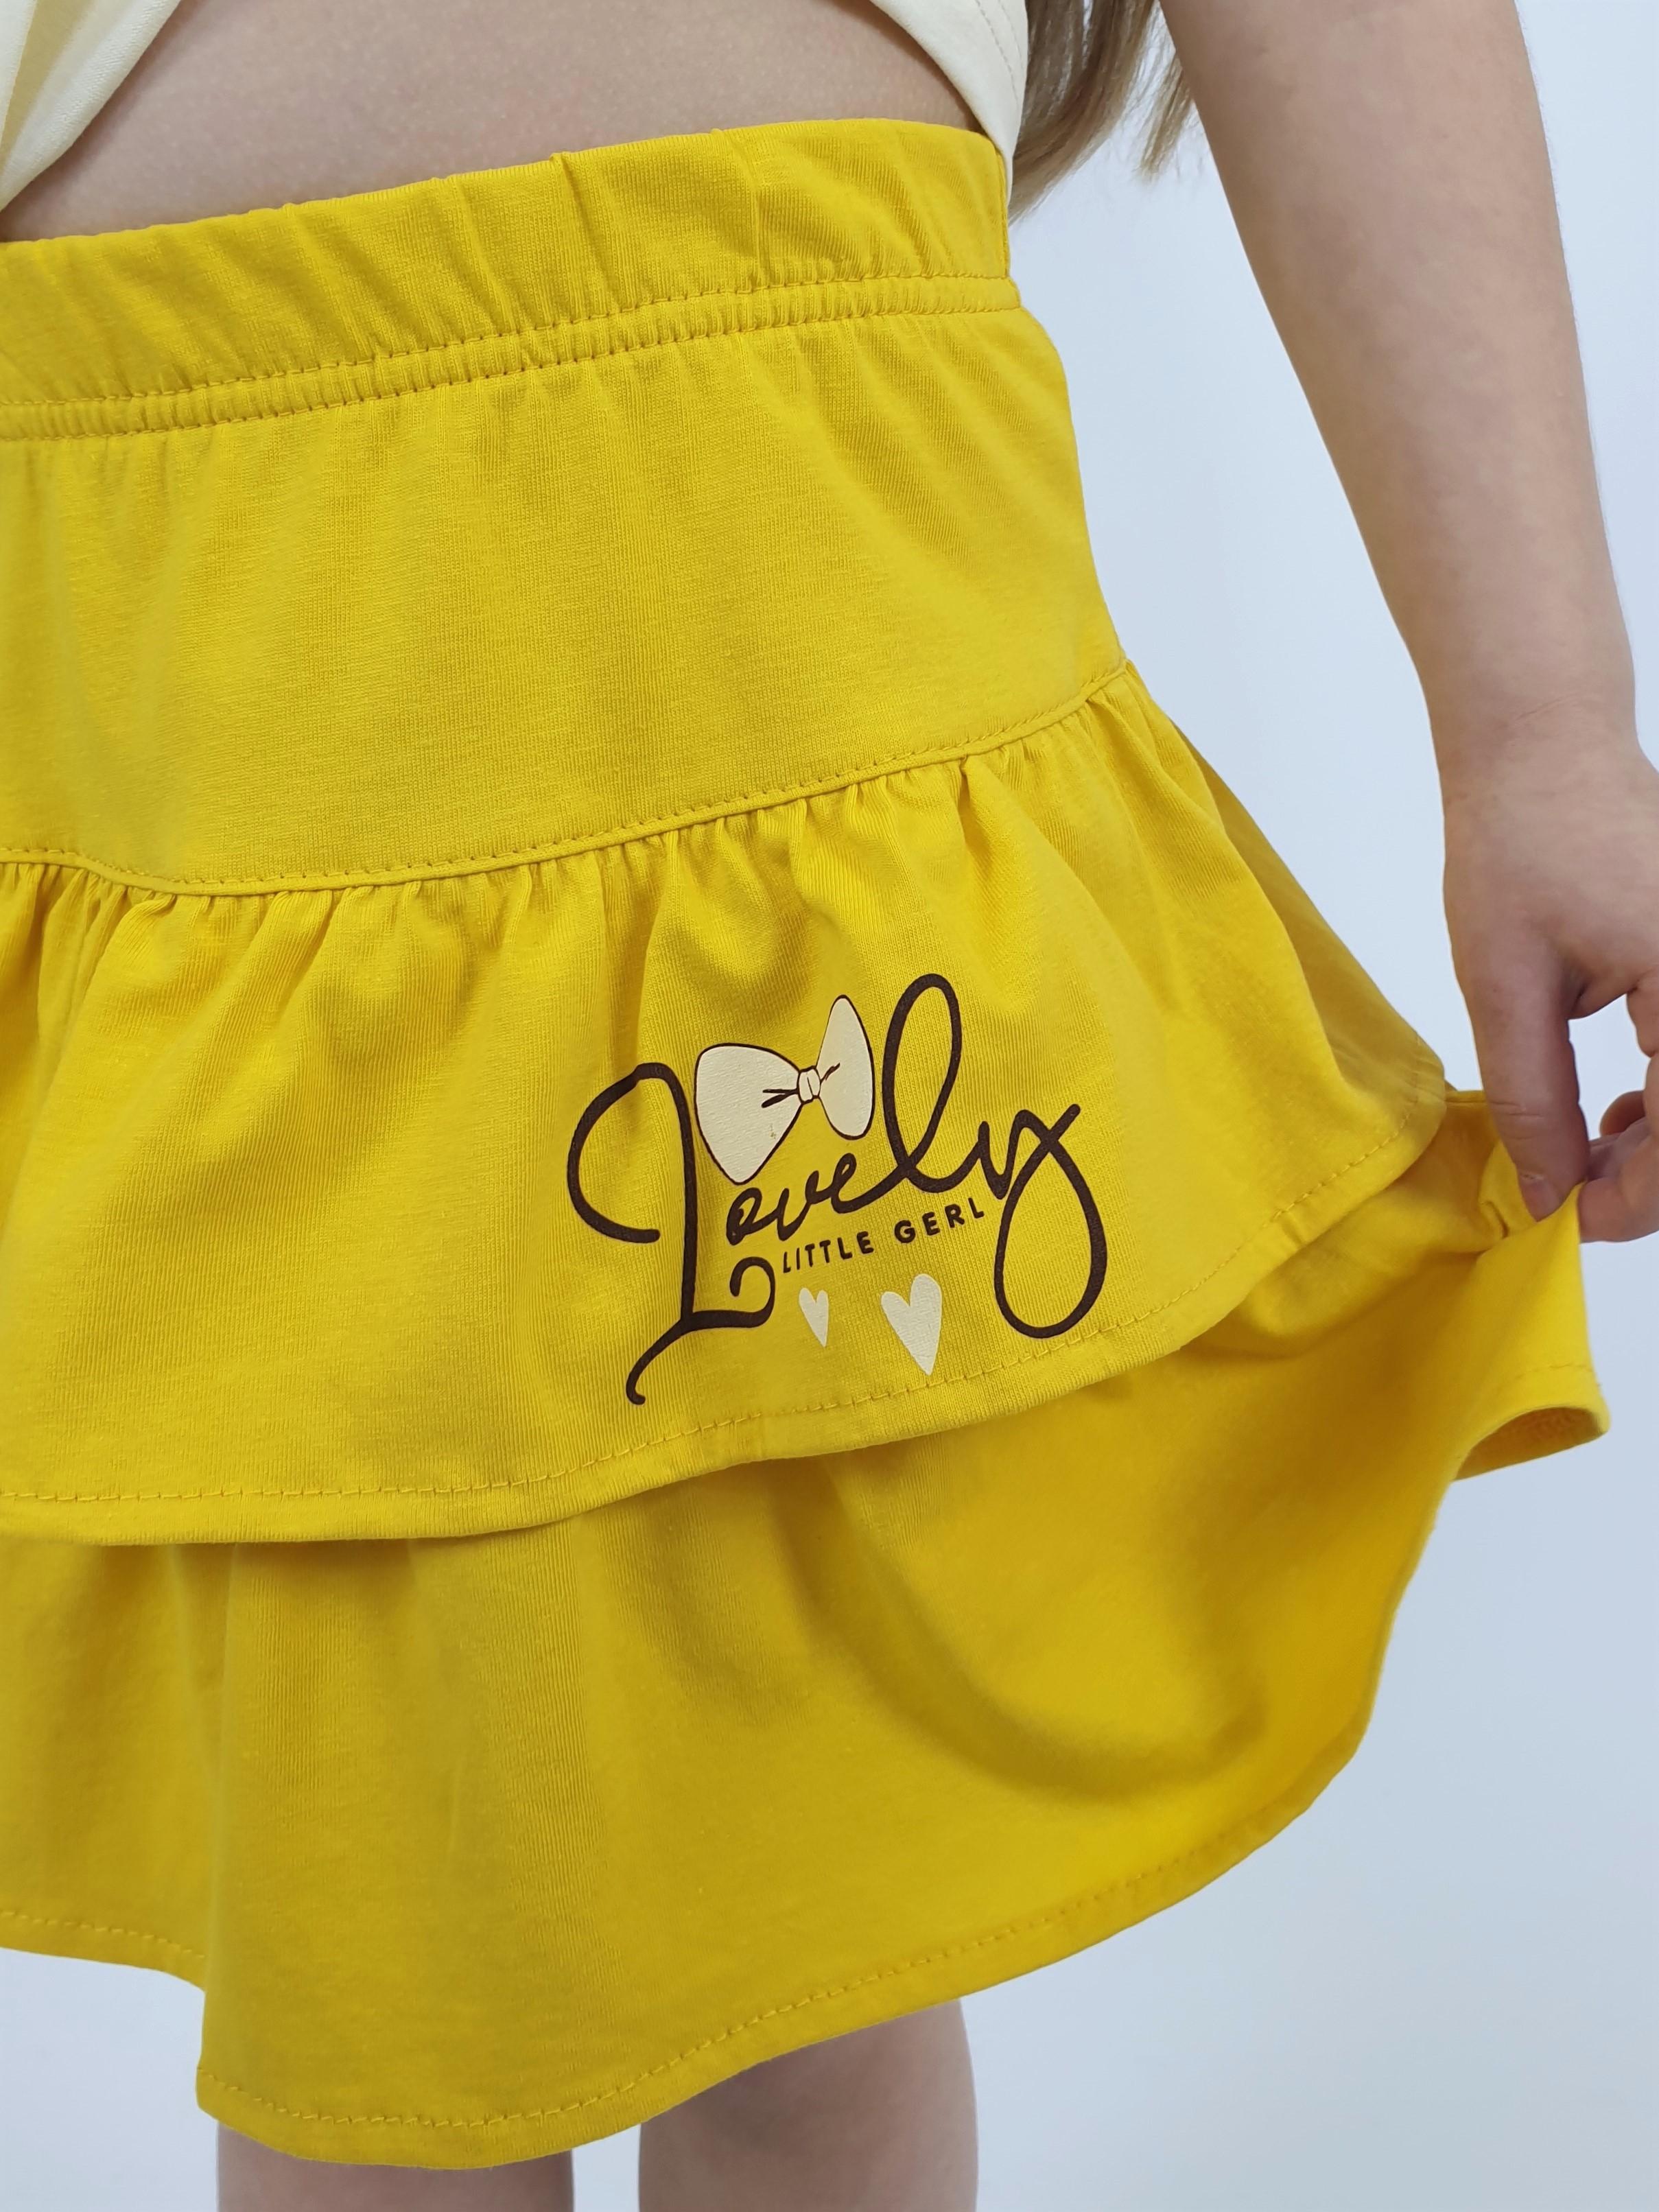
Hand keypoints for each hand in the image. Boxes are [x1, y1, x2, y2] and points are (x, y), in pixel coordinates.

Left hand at [1440, 715, 1658, 1243]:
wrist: (1542, 745)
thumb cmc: (1520, 840)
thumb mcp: (1506, 985)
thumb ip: (1533, 1097)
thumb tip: (1546, 1192)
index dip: (1639, 1198)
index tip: (1572, 1223)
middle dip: (1651, 1177)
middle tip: (1571, 1197)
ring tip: (1585, 1152)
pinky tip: (1619, 1109)